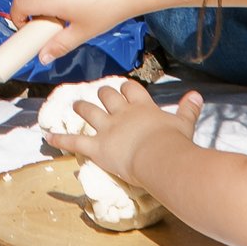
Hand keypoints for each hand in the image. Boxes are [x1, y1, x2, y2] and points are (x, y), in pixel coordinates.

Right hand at [0, 0, 148, 53]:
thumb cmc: (108, 9)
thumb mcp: (82, 33)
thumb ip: (59, 45)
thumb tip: (44, 57)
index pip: (19, 4)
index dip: (17, 18)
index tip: (27, 29)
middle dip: (35, 12)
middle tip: (51, 26)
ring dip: (49, 0)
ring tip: (69, 13)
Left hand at [41, 75, 201, 189]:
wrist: (160, 157)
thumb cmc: (174, 142)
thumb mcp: (184, 123)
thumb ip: (189, 108)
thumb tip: (198, 94)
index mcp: (142, 106)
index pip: (131, 89)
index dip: (126, 88)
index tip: (124, 89)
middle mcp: (122, 113)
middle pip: (108, 95)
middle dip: (103, 95)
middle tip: (100, 95)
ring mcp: (107, 128)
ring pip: (89, 111)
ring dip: (81, 108)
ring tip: (75, 107)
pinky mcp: (96, 146)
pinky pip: (74, 141)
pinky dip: (60, 139)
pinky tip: (48, 137)